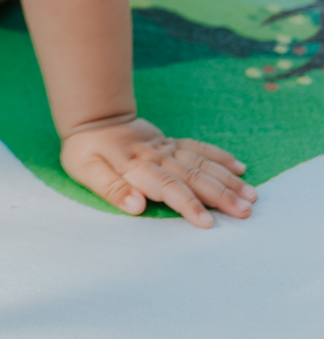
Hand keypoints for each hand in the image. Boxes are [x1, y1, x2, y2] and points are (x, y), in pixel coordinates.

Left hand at [61, 118, 256, 226]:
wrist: (94, 116)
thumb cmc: (86, 150)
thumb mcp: (85, 170)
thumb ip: (110, 188)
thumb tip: (136, 206)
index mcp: (136, 167)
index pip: (167, 186)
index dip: (187, 204)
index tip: (208, 222)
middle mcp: (157, 156)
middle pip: (193, 176)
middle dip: (221, 194)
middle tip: (246, 212)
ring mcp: (167, 148)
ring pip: (201, 163)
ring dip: (227, 180)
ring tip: (251, 197)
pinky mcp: (171, 143)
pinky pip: (199, 149)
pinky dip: (220, 157)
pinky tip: (240, 168)